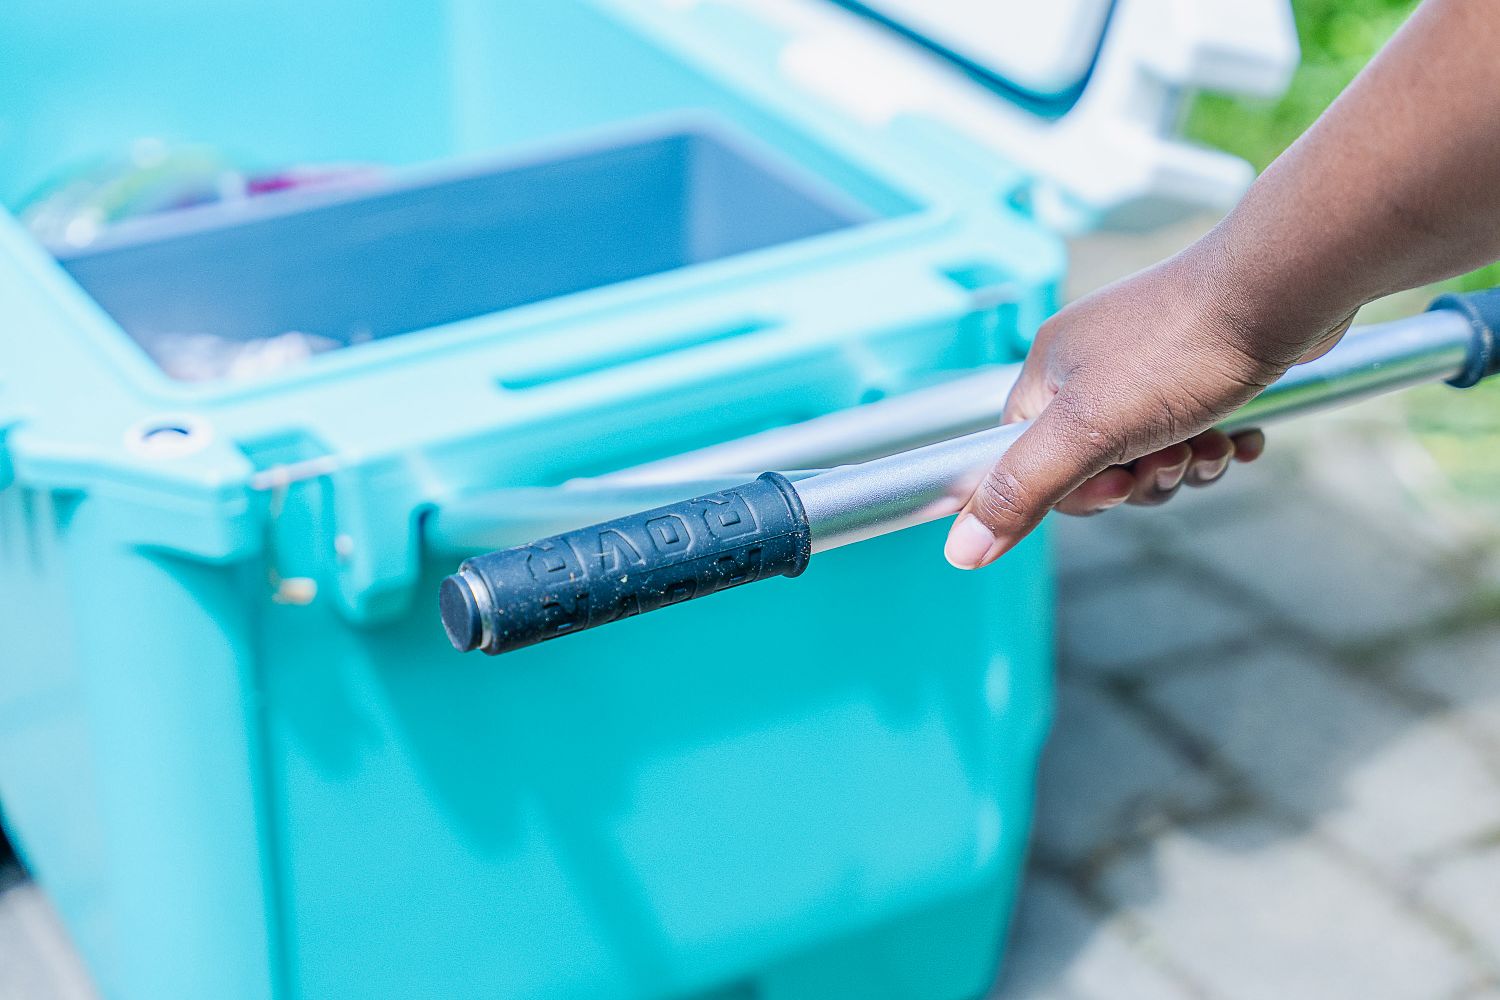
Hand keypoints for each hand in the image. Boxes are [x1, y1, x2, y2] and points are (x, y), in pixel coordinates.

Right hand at [943, 246, 1352, 569]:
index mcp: (1047, 372)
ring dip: (1184, 465)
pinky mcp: (1197, 364)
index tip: (1115, 485)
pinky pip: (1191, 427)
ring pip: (1147, 453)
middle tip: (1171, 461)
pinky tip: (1242, 436)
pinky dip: (1216, 443)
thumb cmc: (1182, 348)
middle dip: (1139, 481)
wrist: (1282, 287)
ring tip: (1212, 443)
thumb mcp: (1090, 431)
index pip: (1023, 459)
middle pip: (1090, 464)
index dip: (1069, 491)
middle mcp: (1089, 364)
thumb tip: (960, 551)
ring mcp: (1145, 363)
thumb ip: (1023, 490)